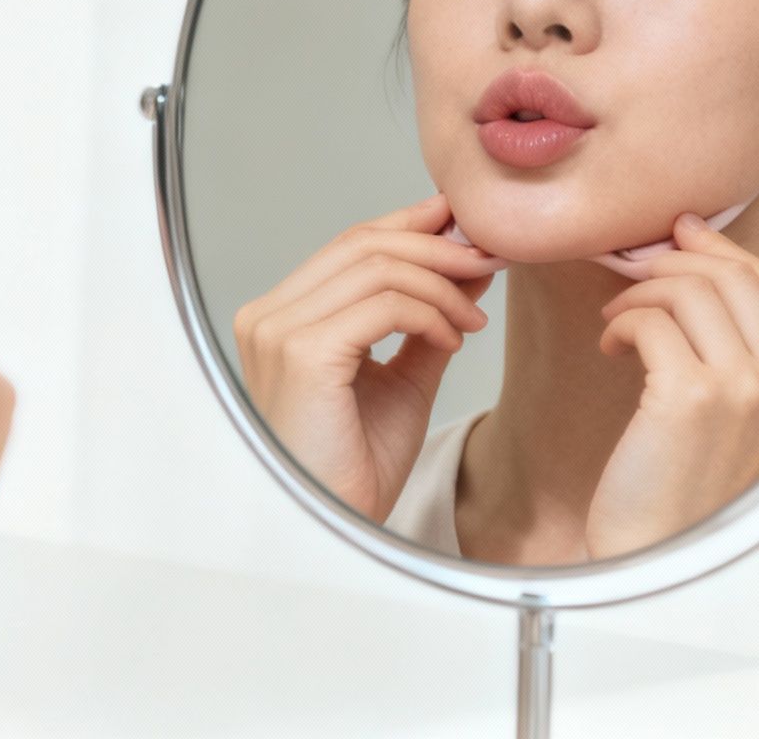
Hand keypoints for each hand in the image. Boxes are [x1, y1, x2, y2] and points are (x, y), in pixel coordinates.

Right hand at [233, 194, 507, 520]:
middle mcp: (268, 316)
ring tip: (475, 316)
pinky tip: (453, 339)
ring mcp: (279, 332)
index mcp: (280, 318)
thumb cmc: (356, 468)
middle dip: (436, 246)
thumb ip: (424, 321)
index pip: (348, 245)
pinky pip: (384, 305)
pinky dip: (430, 313)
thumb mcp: (401, 379)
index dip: (410, 225)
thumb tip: (465, 266)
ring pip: (378, 267)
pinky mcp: (302, 352)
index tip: (465, 226)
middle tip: (490, 258)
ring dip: (442, 283)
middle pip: (362, 244)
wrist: (339, 532)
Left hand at [586, 212, 758, 558]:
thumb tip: (699, 253)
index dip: (718, 250)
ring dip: (640, 294)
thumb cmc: (688, 491)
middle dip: (674, 262)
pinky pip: (650, 321)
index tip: (680, 234)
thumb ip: (742, 350)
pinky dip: (622, 322)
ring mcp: (747, 390)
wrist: (656, 559)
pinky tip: (610, 347)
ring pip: (689, 289)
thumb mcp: (739, 416)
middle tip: (634, 274)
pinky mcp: (691, 398)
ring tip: (617, 322)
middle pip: (733, 277)